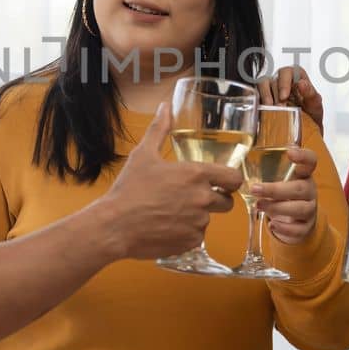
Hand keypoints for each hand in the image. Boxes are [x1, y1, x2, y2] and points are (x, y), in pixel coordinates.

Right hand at [100, 103, 241, 258]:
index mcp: (195, 175)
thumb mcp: (143, 154)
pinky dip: (186, 233)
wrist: (114, 226)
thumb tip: (165, 107)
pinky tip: (166, 226)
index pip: (234, 178)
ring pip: (208, 219)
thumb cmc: (129, 189)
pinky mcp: (191, 242)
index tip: (224, 182)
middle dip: (216, 199)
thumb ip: (160, 129)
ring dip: (196, 217)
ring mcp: (198, 223)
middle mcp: (202, 199)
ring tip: (171, 212)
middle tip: (193, 197)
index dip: (231, 180)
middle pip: (227, 202)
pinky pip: (196, 237)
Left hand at [251, 146, 318, 243]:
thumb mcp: (278, 181)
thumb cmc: (282, 196)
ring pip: (300, 209)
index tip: (289, 152)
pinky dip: (284, 228)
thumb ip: (267, 172)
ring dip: (277, 207)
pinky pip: (299, 229)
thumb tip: (239, 164)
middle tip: (255, 189)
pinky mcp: (306, 227)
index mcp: (303, 175)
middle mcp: (309, 190)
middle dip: (276, 189)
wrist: (294, 221)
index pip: (310, 161)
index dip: (303, 156)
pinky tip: (272, 224)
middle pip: (300, 188)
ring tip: (258, 206)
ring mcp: (310, 209)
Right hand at [258, 66, 323, 131]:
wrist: (306, 129)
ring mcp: (272, 88)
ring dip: (266, 97)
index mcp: (297, 77)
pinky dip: (259, 102)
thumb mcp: (315, 105)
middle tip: (280, 108)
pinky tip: (264, 111)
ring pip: (263, 84)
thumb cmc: (311, 114)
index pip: (288, 71)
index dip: (284, 82)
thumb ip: (311, 93)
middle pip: (274, 80)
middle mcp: (283, 80)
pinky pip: (256, 94)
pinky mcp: (263, 97)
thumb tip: (302, 83)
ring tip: (270, 109)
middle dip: (276, 95)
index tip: (284, 96)